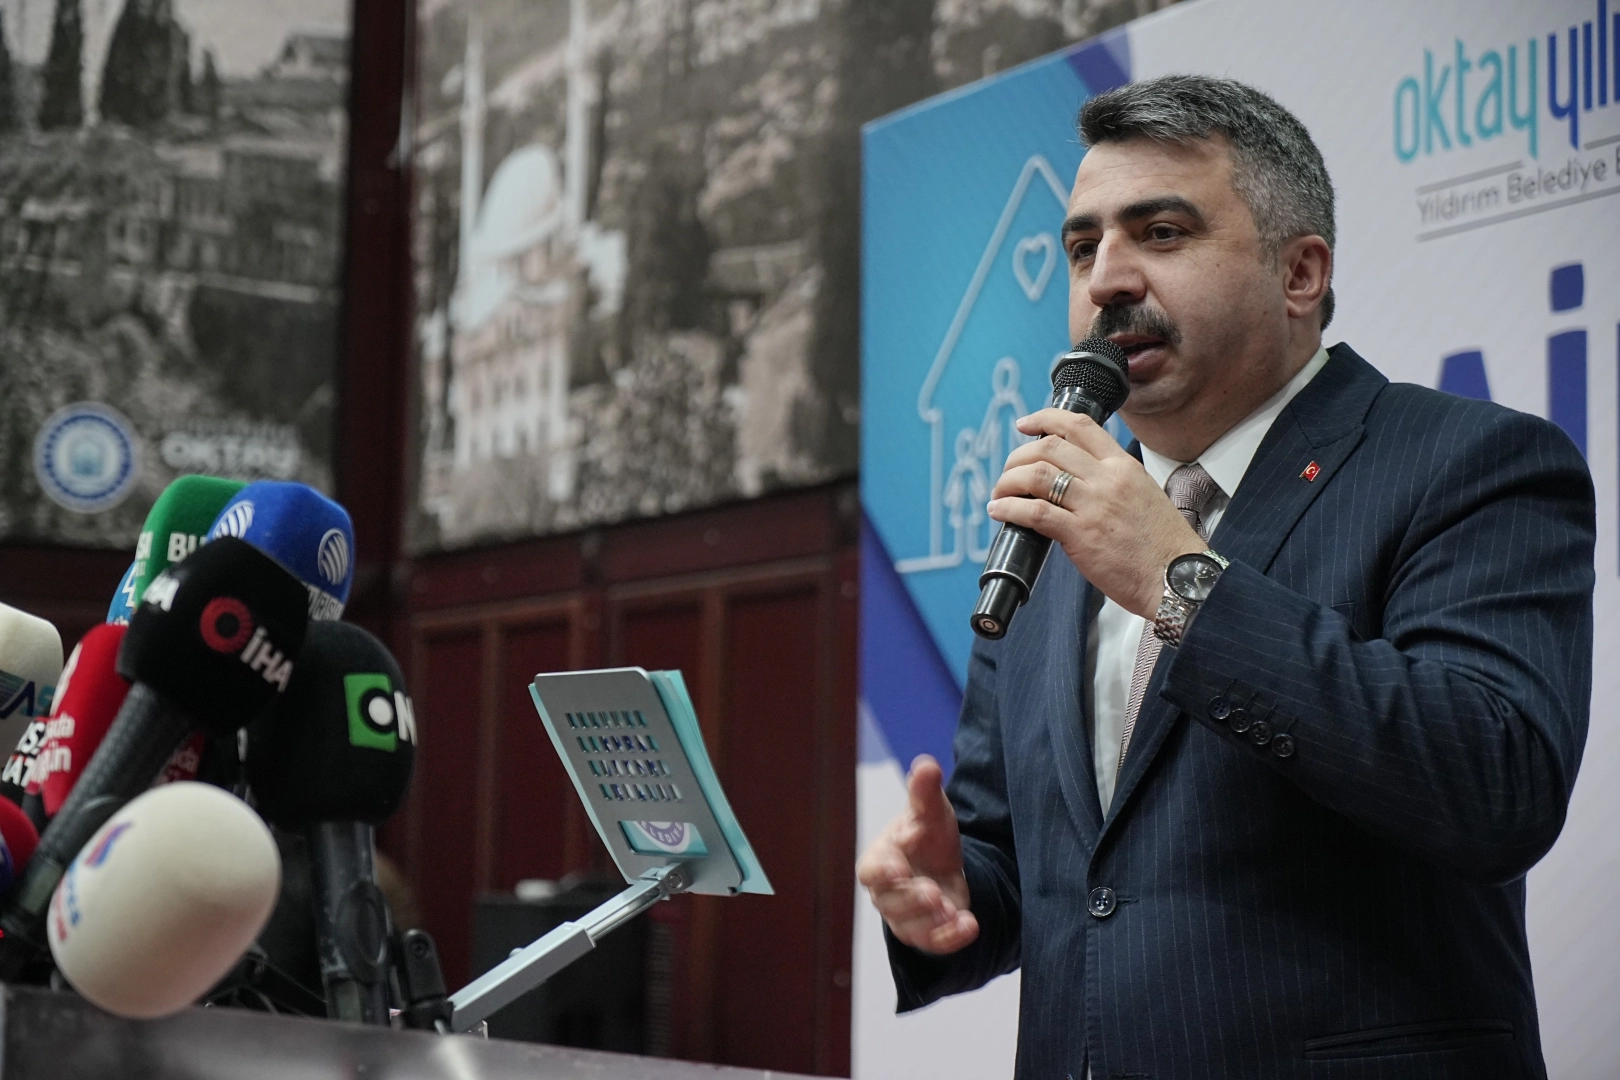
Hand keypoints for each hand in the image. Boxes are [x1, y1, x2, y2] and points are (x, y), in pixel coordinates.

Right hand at [856, 756, 977, 954]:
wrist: (944, 863)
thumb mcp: (930, 811)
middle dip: (912, 899)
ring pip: (911, 928)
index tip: (899, 868)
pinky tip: (970, 925)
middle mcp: (888, 893)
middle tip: (933, 893)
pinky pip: (935, 944)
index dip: (883, 872)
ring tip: (952, 910)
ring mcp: (907, 917)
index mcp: (880, 860)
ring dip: (932, 922)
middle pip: (891, 903)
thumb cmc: (927, 835)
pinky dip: (951, 939)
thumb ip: (924, 792)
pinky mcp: (930, 933)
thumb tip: (926, 764)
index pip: (871, 871)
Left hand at [987, 409, 1205, 618]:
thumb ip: (1111, 483)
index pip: (1080, 426)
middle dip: (1018, 457)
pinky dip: (1009, 508)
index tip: (1025, 424)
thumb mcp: (1143, 495)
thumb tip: (1074, 482)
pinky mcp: (1081, 534)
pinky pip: (1034, 512)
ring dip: (1008, 481)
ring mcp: (1094, 505)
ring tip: (1000, 494)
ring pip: (1036, 475)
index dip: (1045, 419)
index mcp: (1123, 466)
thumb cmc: (1162, 546)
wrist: (1178, 578)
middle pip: (1049, 448)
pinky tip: (1000, 511)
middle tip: (1008, 473)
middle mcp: (1107, 479)